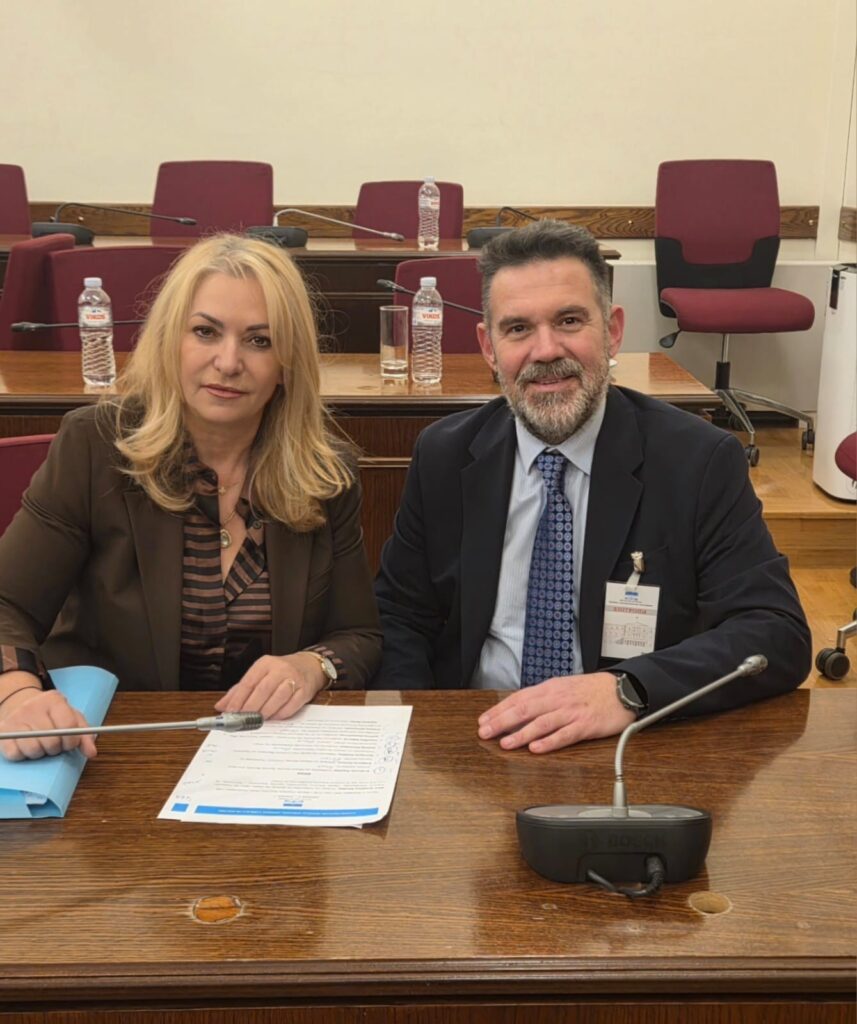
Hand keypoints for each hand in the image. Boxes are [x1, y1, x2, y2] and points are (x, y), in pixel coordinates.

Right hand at [0, 687, 96, 760]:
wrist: (20, 704)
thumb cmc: (51, 715)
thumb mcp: (71, 717)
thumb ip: (84, 734)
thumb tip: (91, 753)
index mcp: (53, 700)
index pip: (68, 726)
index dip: (72, 741)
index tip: (70, 744)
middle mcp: (32, 707)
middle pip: (51, 740)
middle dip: (56, 748)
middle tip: (55, 745)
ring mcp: (15, 719)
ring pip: (33, 749)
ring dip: (40, 753)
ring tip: (41, 745)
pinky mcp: (3, 732)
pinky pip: (16, 754)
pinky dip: (24, 755)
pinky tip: (27, 746)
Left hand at [214, 653, 325, 720]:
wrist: (308, 666)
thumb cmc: (279, 672)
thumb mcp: (259, 675)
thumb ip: (239, 690)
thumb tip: (221, 706)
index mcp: (265, 664)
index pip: (249, 681)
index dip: (238, 698)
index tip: (231, 711)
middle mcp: (280, 669)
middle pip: (263, 690)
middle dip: (251, 707)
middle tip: (243, 719)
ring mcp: (294, 679)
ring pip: (278, 697)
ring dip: (266, 711)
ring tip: (258, 720)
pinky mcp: (304, 690)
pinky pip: (292, 704)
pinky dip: (281, 713)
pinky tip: (274, 717)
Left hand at [477, 672, 635, 753]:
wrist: (622, 689)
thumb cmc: (591, 690)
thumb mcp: (563, 687)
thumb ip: (542, 698)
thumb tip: (518, 708)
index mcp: (550, 688)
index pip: (518, 698)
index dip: (499, 710)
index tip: (484, 721)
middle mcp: (558, 699)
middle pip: (525, 710)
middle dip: (502, 721)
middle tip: (485, 732)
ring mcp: (571, 712)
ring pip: (541, 723)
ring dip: (521, 734)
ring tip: (505, 743)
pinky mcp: (585, 725)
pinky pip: (564, 735)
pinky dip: (549, 742)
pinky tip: (536, 748)